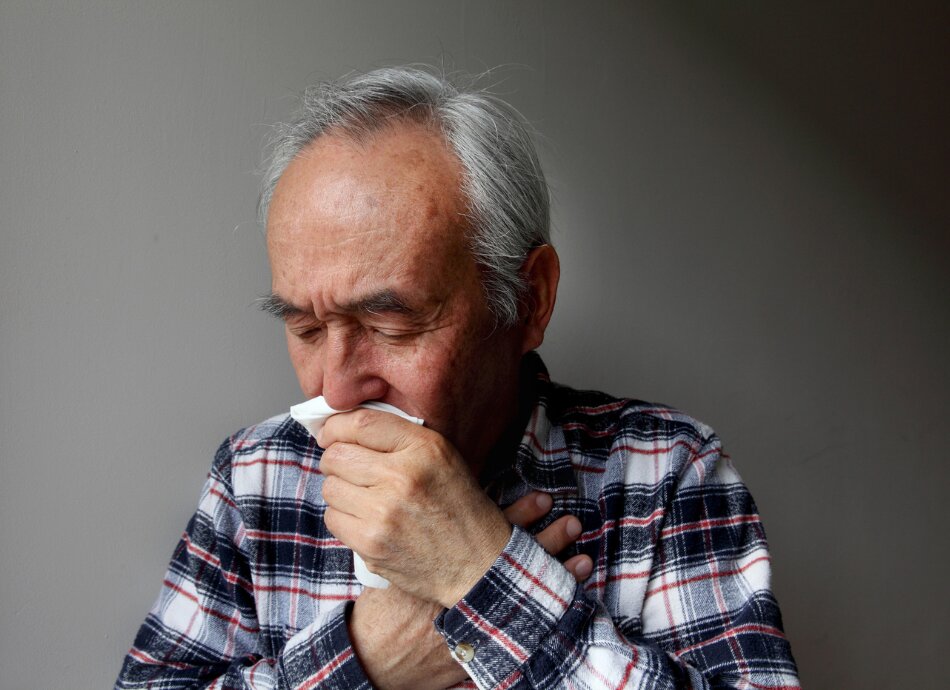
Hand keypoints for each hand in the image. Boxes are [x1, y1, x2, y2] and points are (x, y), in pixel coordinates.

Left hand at [319, 408, 512, 606]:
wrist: (477, 563)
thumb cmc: (457, 506)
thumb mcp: (442, 457)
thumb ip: (400, 438)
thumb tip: (344, 428)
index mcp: (423, 448)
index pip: (361, 423)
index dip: (336, 427)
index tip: (329, 434)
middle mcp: (402, 476)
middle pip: (337, 456)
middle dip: (336, 460)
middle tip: (349, 469)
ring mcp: (384, 511)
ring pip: (330, 487)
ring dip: (341, 491)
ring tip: (364, 498)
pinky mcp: (371, 542)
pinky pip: (333, 518)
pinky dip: (343, 518)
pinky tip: (366, 520)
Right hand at [347, 491, 591, 689]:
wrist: (378, 656)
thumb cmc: (385, 606)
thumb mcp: (396, 564)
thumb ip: (417, 536)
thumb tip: (436, 496)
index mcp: (449, 567)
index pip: (493, 534)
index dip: (520, 516)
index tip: (544, 499)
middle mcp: (470, 593)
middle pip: (518, 563)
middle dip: (548, 542)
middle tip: (572, 521)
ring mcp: (480, 621)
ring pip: (528, 595)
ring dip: (557, 575)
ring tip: (584, 558)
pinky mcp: (485, 644)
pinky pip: (526, 626)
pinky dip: (548, 611)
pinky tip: (569, 603)